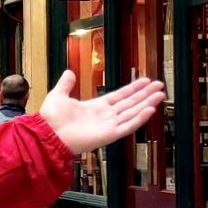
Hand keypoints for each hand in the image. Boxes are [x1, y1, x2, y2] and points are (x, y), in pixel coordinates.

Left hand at [36, 69, 166, 154]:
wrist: (47, 133)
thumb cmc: (51, 118)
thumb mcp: (58, 95)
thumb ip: (66, 84)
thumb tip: (69, 72)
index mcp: (95, 107)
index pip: (119, 96)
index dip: (133, 89)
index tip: (145, 81)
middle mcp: (105, 116)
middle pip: (130, 103)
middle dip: (145, 94)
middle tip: (160, 85)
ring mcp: (108, 126)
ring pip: (133, 113)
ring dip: (147, 104)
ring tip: (161, 94)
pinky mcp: (109, 135)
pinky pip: (128, 126)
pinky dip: (139, 118)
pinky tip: (150, 109)